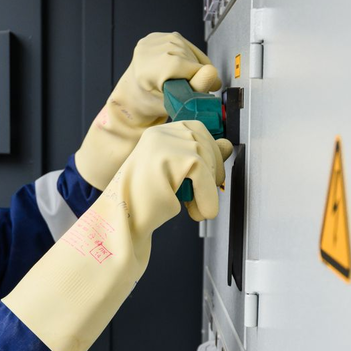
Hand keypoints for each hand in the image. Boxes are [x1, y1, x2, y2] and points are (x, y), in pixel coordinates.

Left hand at [75, 32, 221, 190]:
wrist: (133, 93)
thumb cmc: (150, 102)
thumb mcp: (174, 103)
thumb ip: (195, 88)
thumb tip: (212, 73)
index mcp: (148, 69)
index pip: (187, 67)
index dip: (200, 79)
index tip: (202, 90)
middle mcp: (149, 50)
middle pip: (190, 58)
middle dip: (196, 74)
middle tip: (185, 88)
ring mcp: (154, 40)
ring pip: (191, 51)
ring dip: (194, 67)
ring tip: (180, 79)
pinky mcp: (159, 35)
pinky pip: (186, 45)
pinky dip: (189, 58)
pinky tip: (178, 68)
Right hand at [109, 121, 233, 237]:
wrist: (122, 220)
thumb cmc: (144, 201)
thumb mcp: (176, 174)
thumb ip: (201, 156)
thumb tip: (228, 145)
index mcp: (159, 133)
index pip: (197, 130)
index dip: (208, 156)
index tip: (206, 179)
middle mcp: (161, 133)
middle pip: (205, 142)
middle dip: (211, 172)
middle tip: (201, 198)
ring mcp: (165, 143)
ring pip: (207, 159)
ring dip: (208, 189)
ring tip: (196, 208)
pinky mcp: (172, 158)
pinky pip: (204, 175)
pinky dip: (207, 197)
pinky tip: (199, 211)